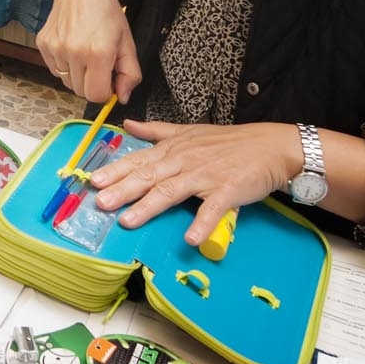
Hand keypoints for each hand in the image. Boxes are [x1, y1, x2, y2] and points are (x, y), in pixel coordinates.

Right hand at [36, 0, 140, 104]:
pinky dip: (64, 65)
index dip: (106, 91)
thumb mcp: (127, 42)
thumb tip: (122, 97)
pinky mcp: (43, 44)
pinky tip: (72, 47)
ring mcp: (55, 48)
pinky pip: (54, 70)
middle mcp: (73, 53)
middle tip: (98, 63)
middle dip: (92, 83)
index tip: (109, 79)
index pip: (96, 96)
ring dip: (77, 74)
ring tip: (84, 52)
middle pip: (80, 92)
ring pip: (67, 82)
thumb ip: (130, 74)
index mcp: (98, 54)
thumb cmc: (107, 13)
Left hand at [88, 120, 303, 245]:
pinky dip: (202, 223)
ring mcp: (206, 175)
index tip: (93, 181)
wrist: (271, 146)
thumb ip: (156, 130)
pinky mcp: (228, 190)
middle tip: (100, 202)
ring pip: (172, 191)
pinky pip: (213, 209)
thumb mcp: (189, 130)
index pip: (139, 160)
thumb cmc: (230, 141)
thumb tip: (128, 124)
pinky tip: (190, 238)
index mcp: (174, 149)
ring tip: (129, 221)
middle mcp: (185, 161)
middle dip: (122, 189)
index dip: (116, 171)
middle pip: (149, 176)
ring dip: (149, 206)